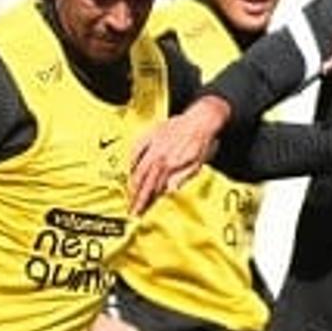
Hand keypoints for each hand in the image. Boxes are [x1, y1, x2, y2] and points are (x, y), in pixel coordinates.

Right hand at [131, 96, 228, 213]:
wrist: (202, 117)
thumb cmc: (202, 141)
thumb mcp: (197, 163)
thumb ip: (181, 178)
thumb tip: (169, 191)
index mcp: (169, 164)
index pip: (153, 189)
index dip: (145, 202)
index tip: (139, 213)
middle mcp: (158, 155)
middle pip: (143, 181)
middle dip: (136, 197)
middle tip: (131, 209)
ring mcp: (153, 145)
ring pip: (138, 167)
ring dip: (132, 183)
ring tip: (129, 194)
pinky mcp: (152, 134)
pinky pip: (136, 148)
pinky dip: (132, 158)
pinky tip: (130, 166)